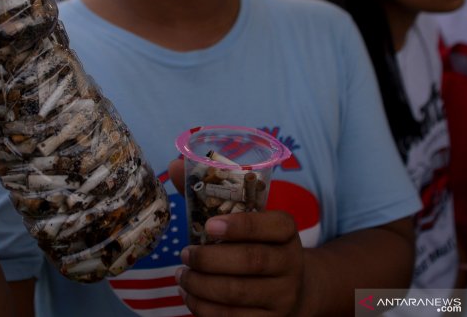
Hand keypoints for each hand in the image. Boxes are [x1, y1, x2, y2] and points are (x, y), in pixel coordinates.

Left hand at [168, 159, 305, 315]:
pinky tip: (189, 296)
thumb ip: (210, 192)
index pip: (274, 224)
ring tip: (181, 276)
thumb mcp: (243, 218)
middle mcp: (291, 263)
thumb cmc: (255, 245)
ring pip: (238, 293)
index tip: (210, 225)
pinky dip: (204, 308)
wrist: (292, 290)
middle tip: (185, 254)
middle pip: (251, 261)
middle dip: (210, 259)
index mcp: (286, 231)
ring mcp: (284, 296)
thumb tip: (175, 163)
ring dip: (201, 285)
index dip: (242, 225)